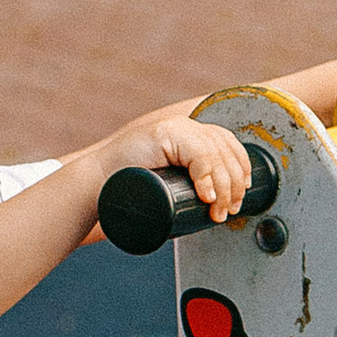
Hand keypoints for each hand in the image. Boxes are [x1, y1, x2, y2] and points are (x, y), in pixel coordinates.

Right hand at [93, 100, 253, 223]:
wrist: (96, 186)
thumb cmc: (131, 190)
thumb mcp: (168, 186)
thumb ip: (188, 186)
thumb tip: (218, 206)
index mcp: (190, 135)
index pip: (227, 144)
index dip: (241, 168)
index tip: (240, 194)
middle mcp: (185, 126)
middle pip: (225, 150)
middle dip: (233, 184)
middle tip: (228, 211)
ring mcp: (174, 128)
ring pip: (215, 153)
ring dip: (224, 186)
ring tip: (217, 210)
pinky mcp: (162, 134)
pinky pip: (198, 152)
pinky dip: (206, 175)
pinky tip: (207, 194)